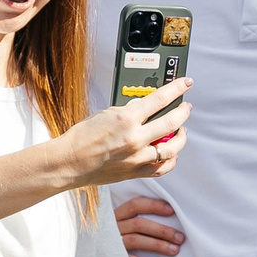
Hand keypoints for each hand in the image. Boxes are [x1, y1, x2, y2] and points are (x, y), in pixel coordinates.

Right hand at [59, 80, 191, 187]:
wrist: (70, 162)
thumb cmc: (82, 138)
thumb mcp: (106, 114)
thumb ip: (129, 110)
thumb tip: (146, 106)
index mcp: (126, 119)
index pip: (160, 99)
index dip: (177, 88)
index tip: (185, 83)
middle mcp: (135, 139)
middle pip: (172, 123)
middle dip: (183, 112)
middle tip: (185, 107)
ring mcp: (137, 158)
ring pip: (172, 148)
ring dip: (180, 137)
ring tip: (181, 131)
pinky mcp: (136, 172)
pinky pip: (162, 167)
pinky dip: (170, 160)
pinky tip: (171, 153)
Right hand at [115, 195, 183, 256]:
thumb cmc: (116, 240)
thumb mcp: (121, 225)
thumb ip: (136, 219)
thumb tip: (169, 214)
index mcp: (115, 215)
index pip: (135, 205)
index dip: (154, 206)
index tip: (172, 211)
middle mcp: (112, 228)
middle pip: (139, 224)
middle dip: (162, 230)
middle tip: (180, 237)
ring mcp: (111, 244)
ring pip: (136, 240)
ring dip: (158, 245)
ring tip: (175, 250)